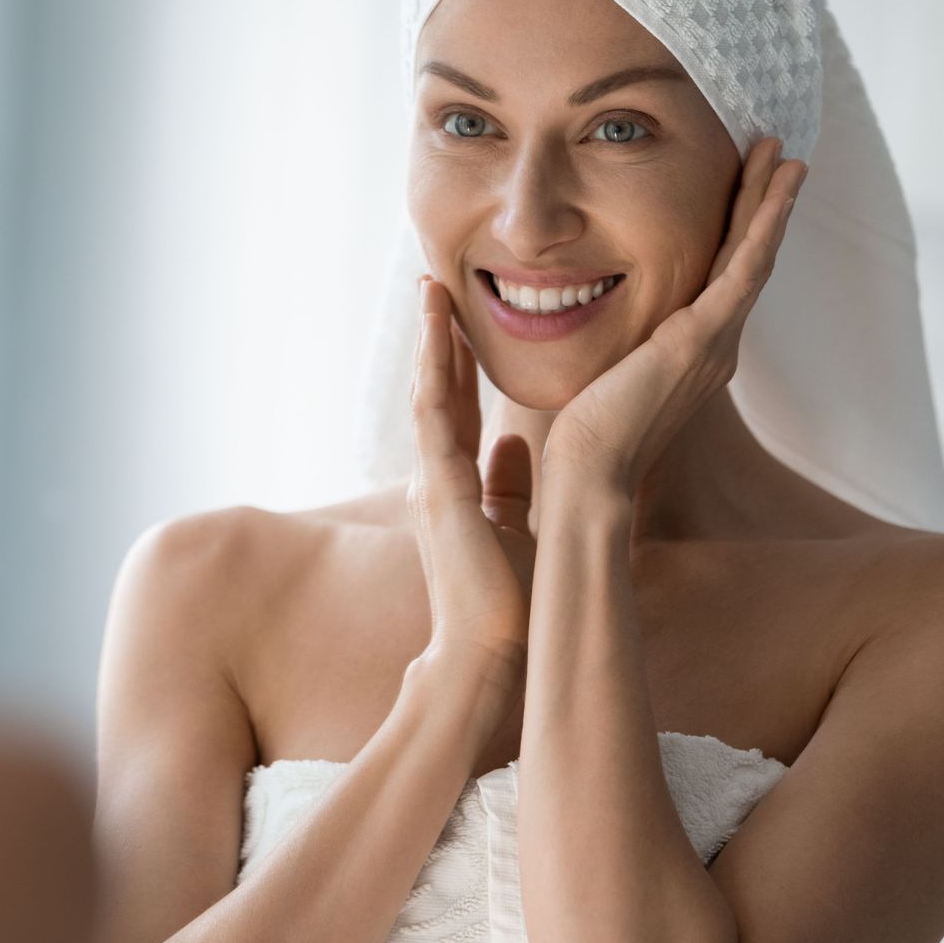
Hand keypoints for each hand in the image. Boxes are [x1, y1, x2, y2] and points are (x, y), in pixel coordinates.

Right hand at [405, 274, 535, 695]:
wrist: (487, 656)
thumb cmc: (505, 607)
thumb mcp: (515, 531)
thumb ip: (511, 488)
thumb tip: (514, 444)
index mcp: (456, 489)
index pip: (455, 412)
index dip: (455, 366)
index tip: (457, 323)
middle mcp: (436, 479)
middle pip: (435, 393)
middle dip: (436, 340)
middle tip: (433, 287)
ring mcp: (433, 482)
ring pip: (428, 394)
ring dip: (430, 341)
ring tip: (431, 291)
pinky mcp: (440, 489)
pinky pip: (432, 416)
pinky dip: (434, 371)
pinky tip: (439, 333)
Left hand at [541, 135, 807, 496]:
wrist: (588, 472)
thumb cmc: (582, 434)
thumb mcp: (602, 372)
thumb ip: (609, 344)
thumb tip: (580, 316)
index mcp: (692, 353)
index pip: (720, 278)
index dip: (735, 232)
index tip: (743, 189)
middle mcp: (715, 346)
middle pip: (746, 260)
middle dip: (762, 207)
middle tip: (780, 158)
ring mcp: (716, 342)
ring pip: (754, 256)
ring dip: (771, 203)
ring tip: (785, 157)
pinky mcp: (705, 337)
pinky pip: (745, 267)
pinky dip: (764, 224)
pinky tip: (776, 189)